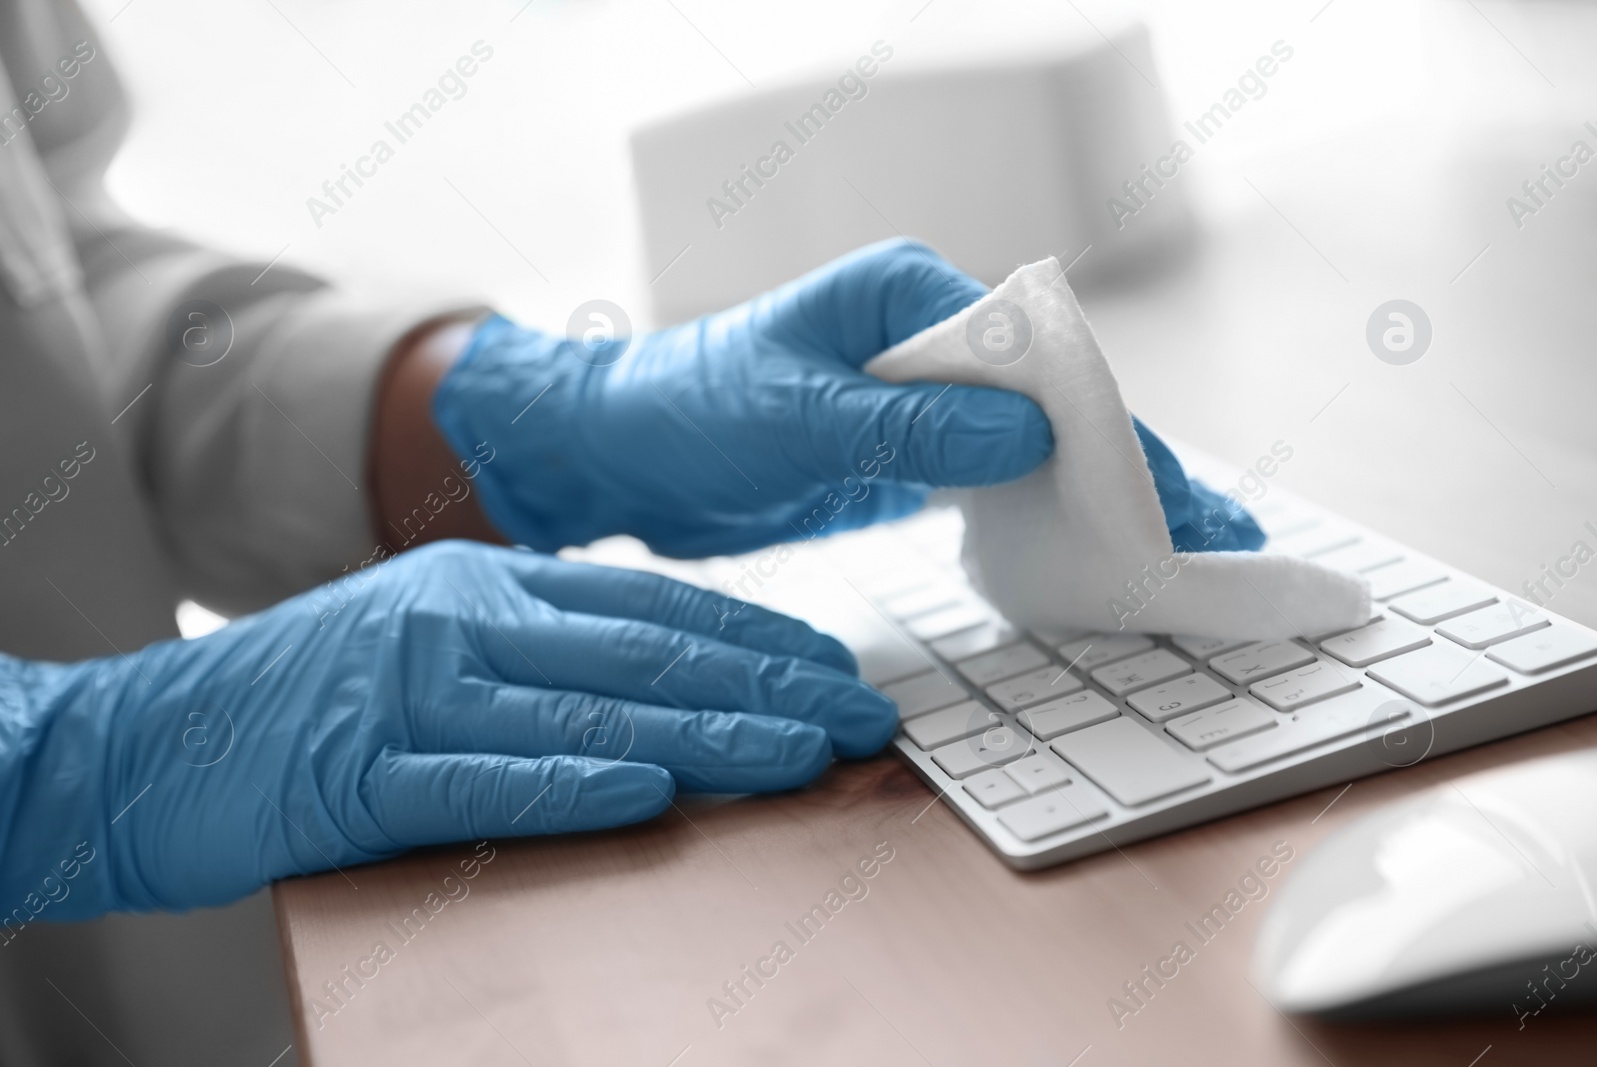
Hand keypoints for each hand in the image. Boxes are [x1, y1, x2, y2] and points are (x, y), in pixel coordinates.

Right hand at [0, 542, 893, 915]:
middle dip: (767, 685)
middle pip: (645, 652)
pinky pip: (484, 778)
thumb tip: (667, 682)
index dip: (755, 638)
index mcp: (487, 583)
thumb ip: (538, 650)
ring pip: (589, 711)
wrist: (137, 744)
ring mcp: (410, 688)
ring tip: (800, 754)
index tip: (833, 670)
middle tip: (858, 714)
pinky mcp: (360, 768)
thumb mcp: (430, 643)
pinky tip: (649, 796)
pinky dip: (571, 788)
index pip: (652, 606)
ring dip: (708, 736)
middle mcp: (461, 618)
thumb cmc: (303, 702)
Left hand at [428, 239, 1259, 556]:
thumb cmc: (684, 411)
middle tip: (1209, 535)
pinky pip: (995, 487)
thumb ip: (903, 425)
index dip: (1104, 423)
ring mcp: (922, 401)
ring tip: (1179, 557)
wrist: (618, 456)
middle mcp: (927, 338)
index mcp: (907, 293)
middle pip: (1053, 403)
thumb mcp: (791, 417)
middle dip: (1130, 467)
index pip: (1034, 356)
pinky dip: (1045, 521)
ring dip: (1101, 500)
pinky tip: (1096, 560)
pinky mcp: (908, 457)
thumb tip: (1025, 436)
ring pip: (1035, 449)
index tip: (1156, 489)